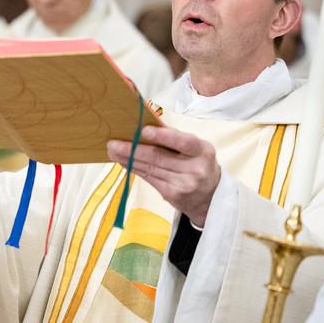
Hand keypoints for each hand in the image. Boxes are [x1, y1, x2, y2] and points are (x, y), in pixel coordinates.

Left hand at [106, 125, 220, 227]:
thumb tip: (148, 125)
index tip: (143, 130)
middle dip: (133, 149)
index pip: (183, 141)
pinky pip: (149, 179)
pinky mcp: (172, 194)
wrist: (211, 197)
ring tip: (113, 151)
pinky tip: (124, 162)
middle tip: (113, 143)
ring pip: (150, 168)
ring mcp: (183, 183)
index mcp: (202, 150)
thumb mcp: (196, 149)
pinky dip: (134, 169)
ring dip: (128, 159)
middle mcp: (194, 168)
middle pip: (158, 156)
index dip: (163, 136)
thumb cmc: (199, 164)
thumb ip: (176, 138)